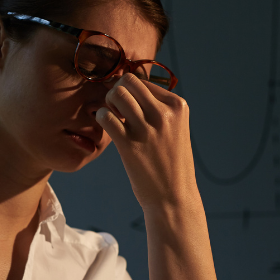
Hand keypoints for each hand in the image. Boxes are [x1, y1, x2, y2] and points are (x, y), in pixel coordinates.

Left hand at [94, 74, 196, 211]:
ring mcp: (146, 128)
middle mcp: (163, 114)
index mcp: (178, 106)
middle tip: (117, 109)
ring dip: (108, 102)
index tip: (129, 107)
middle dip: (117, 90)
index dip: (130, 91)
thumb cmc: (172, 164)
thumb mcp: (175, 130)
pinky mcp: (129, 144)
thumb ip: (159, 110)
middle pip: (129, 81)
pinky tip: (108, 128)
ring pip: (117, 94)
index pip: (144, 82)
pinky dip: (101, 117)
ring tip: (114, 118)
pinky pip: (106, 116)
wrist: (174, 197)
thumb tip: (130, 91)